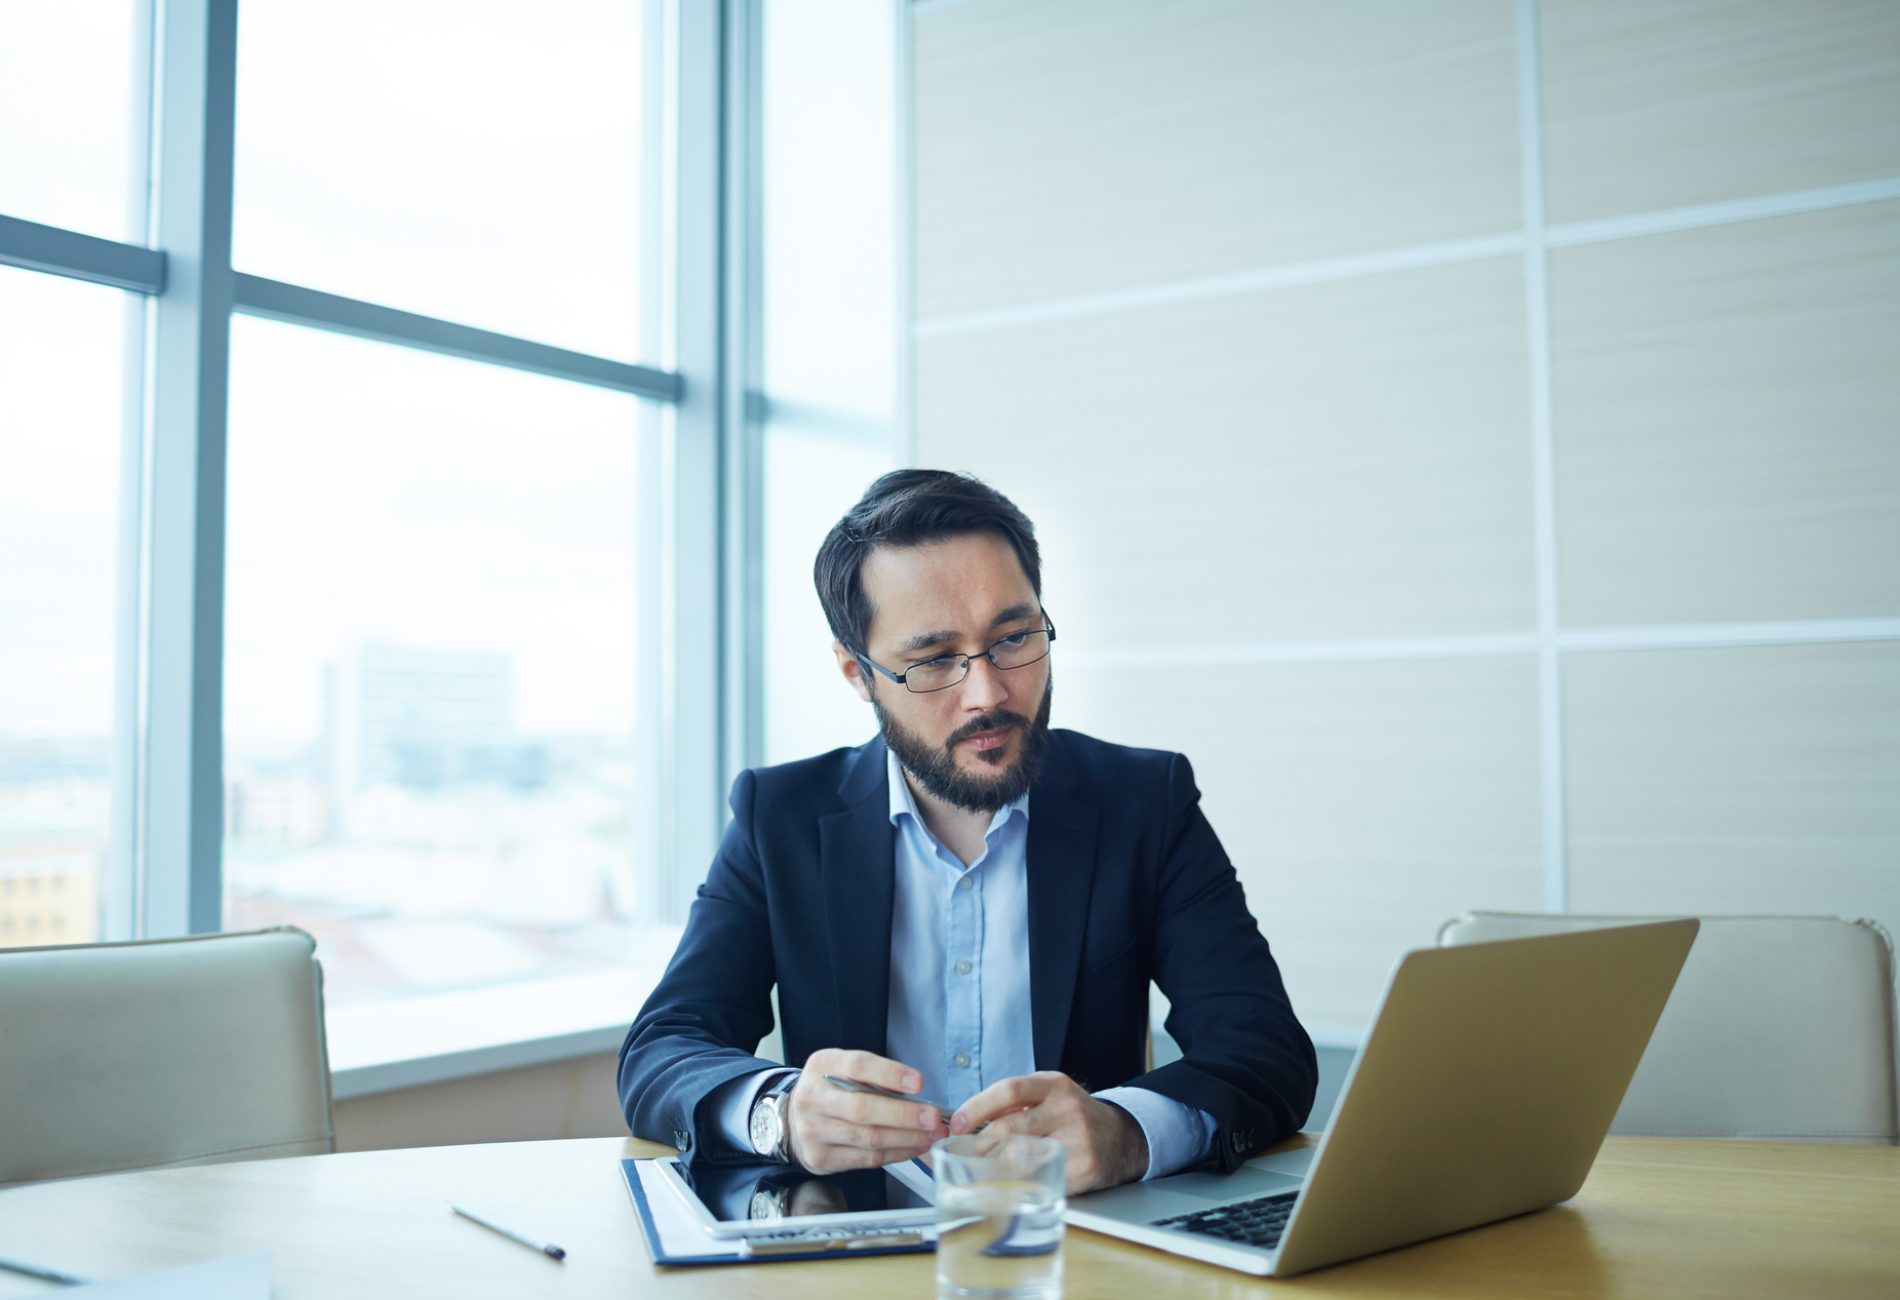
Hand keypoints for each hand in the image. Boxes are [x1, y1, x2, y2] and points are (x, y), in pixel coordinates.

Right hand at [786, 1049, 948, 1173]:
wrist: (793, 1120)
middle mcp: (812, 1098)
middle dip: (904, 1115)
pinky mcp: (820, 1158)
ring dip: (907, 1138)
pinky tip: (914, 1146)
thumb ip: (872, 1076)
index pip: (857, 1066)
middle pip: (863, 1109)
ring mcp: (813, 1131)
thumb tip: (917, 1094)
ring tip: (932, 1134)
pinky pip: (866, 1159)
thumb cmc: (830, 1090)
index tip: (918, 1082)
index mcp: (821, 1066)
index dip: (889, 1074)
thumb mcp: (842, 1069)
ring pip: (868, 1138)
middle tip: (934, 1117)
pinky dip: (896, 1153)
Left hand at [950, 1071, 1148, 1193]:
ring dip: (995, 1166)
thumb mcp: (1050, 1096)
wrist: (1120, 1139)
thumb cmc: (1073, 1117)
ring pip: (1021, 1157)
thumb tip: (969, 1121)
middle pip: (1010, 1128)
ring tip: (982, 1170)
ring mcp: (1078, 1139)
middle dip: (980, 1144)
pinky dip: (1020, 1184)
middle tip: (963, 1154)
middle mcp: (1067, 1109)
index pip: (1009, 1090)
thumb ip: (1016, 1105)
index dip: (977, 1107)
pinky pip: (1041, 1179)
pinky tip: (1011, 1185)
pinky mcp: (1084, 1168)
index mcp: (1054, 1085)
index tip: (957, 1123)